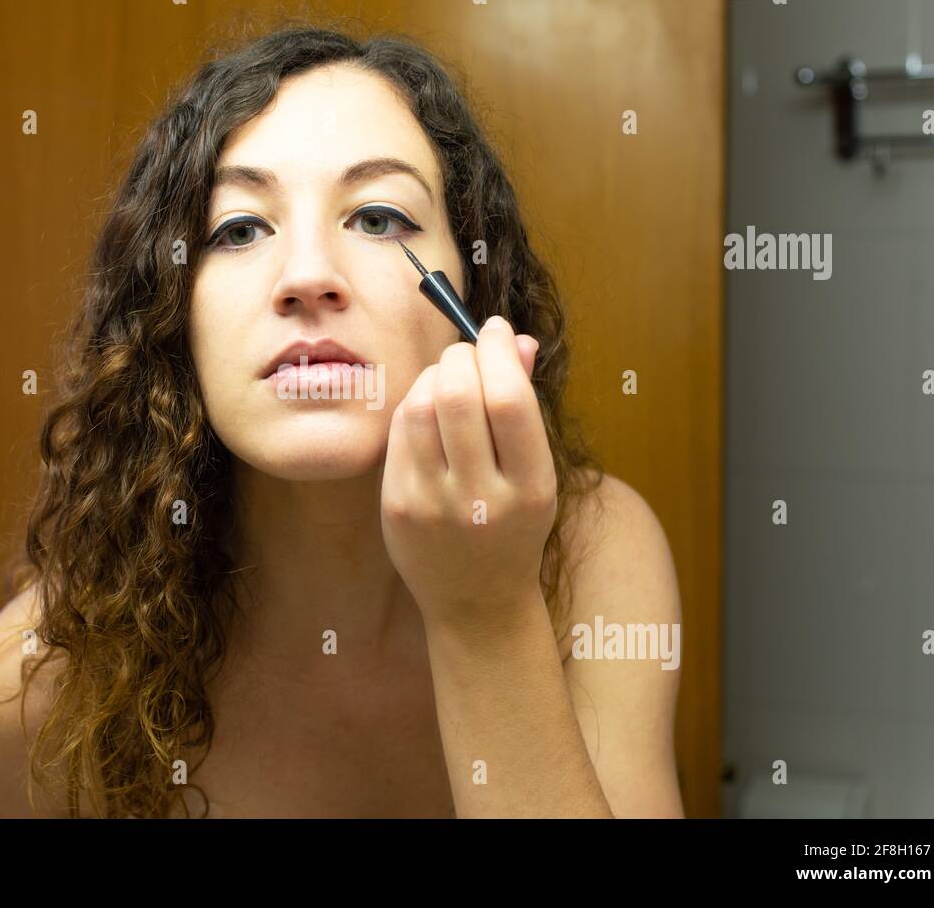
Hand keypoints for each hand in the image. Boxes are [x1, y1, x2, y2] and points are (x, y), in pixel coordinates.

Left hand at [380, 316, 557, 631]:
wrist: (477, 601)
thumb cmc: (512, 524)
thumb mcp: (536, 473)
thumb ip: (525, 405)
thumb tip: (515, 339)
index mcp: (531, 487)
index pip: (508, 400)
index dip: (497, 351)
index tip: (496, 330)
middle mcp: (481, 499)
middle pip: (457, 396)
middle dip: (461, 357)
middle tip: (468, 355)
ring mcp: (433, 504)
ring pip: (420, 407)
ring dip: (433, 376)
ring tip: (447, 381)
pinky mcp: (397, 506)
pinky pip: (398, 432)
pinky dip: (413, 404)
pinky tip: (427, 410)